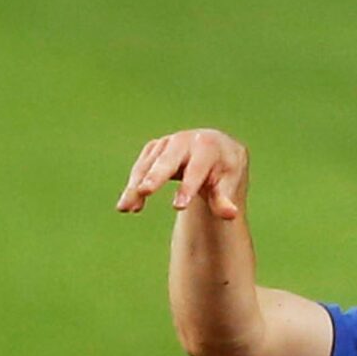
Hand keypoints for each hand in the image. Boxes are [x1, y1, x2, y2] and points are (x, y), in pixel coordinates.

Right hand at [116, 128, 247, 218]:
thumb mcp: (229, 182)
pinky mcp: (154, 149)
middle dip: (155, 175)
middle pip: (168, 160)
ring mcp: (167, 143)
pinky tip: (127, 206)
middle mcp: (185, 141)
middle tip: (144, 192)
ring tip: (125, 208)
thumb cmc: (224, 169)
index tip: (179, 207)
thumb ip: (225, 199)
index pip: (197, 168)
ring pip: (148, 164)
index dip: (188, 187)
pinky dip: (133, 185)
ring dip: (136, 186)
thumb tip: (231, 214)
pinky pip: (141, 167)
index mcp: (208, 147)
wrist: (216, 149)